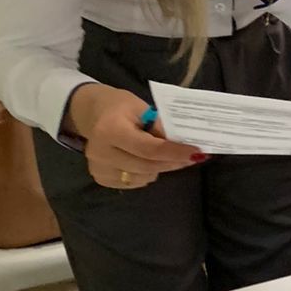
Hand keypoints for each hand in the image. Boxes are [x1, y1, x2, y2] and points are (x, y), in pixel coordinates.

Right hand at [67, 85, 203, 190]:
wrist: (94, 114)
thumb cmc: (121, 108)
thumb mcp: (142, 108)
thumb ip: (160, 126)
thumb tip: (183, 144)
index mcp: (110, 130)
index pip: (149, 148)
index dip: (175, 152)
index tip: (196, 152)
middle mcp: (100, 153)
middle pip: (147, 166)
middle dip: (173, 162)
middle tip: (192, 156)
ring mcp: (98, 168)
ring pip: (143, 177)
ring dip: (161, 168)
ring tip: (166, 155)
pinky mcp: (100, 178)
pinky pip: (134, 182)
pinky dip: (146, 174)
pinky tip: (146, 160)